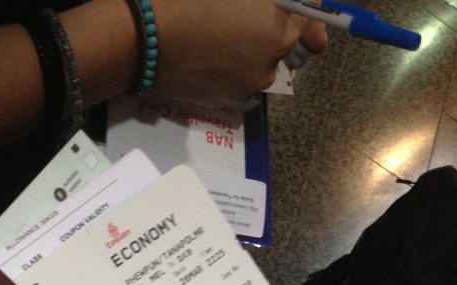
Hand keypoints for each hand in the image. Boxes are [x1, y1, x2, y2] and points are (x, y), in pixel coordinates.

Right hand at [152, 0, 327, 104]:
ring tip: (214, 33)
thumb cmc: (188, 0)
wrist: (142, 37)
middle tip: (234, 15)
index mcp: (278, 31)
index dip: (296, 12)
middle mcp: (267, 66)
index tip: (282, 12)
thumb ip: (277, 4)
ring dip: (245, 50)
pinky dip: (226, 67)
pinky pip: (234, 80)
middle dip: (267, 31)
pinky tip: (203, 52)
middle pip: (280, 46)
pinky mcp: (221, 101)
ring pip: (256, 64)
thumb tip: (314, 33)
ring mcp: (244, 88)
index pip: (306, 21)